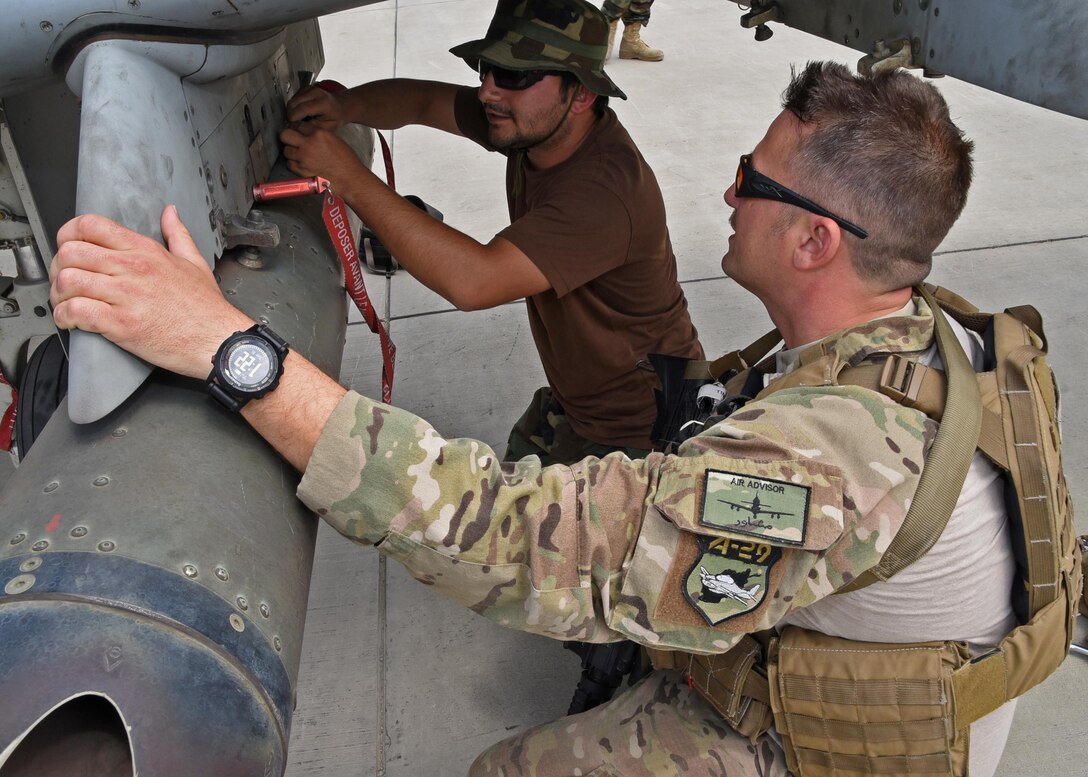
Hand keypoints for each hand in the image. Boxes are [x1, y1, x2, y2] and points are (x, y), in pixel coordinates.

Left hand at [50, 206, 252, 378]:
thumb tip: (171, 214)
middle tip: (65, 282)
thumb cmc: (206, 309)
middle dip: (59, 268)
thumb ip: (178, 235)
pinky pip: (76, 312)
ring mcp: (126, 296)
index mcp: (145, 251)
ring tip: (67, 304)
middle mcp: (132, 268)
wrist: (218, 341)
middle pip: (70, 252)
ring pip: (68, 281)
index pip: (90, 225)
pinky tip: (72, 322)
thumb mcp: (194, 263)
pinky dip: (65, 318)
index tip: (68, 248)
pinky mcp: (121, 324)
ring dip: (59, 295)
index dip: (68, 235)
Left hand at [280, 123, 366, 192]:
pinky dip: (294, 163)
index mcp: (319, 134)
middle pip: (285, 134)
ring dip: (291, 151)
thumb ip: (319, 135)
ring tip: (300, 154)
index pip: (299, 125)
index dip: (298, 128)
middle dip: (288, 136)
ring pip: (286, 150)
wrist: (349, 178)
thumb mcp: (335, 140)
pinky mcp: (301, 170)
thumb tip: (308, 134)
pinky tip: (302, 163)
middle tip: (292, 140)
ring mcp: (303, 158)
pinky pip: (290, 164)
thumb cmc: (346, 161)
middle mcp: (309, 144)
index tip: (298, 132)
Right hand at [286, 86, 343, 130]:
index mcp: (322, 103)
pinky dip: (294, 106)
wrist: (340, 107)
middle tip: (295, 123)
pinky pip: (293, 98)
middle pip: (293, 103)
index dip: (293, 118)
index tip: (292, 126)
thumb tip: (296, 127)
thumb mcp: (327, 127)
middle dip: (291, 115)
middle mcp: (315, 93)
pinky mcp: (305, 88)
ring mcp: (310, 89)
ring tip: (300, 118)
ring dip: (291, 110)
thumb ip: (311, 127)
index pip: (301, 109)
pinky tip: (301, 112)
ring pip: (291, 100)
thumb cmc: (335, 118)